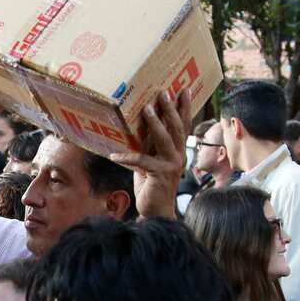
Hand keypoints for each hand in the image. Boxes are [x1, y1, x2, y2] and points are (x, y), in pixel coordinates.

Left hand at [108, 87, 191, 220]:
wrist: (156, 211)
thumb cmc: (151, 185)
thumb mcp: (150, 161)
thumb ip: (149, 146)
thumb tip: (137, 128)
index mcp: (178, 151)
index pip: (183, 125)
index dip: (185, 107)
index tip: (184, 89)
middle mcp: (179, 156)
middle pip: (177, 128)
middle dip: (171, 109)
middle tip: (164, 92)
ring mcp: (172, 165)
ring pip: (165, 139)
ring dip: (155, 123)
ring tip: (147, 108)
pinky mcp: (161, 175)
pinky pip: (142, 161)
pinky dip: (127, 158)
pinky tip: (114, 156)